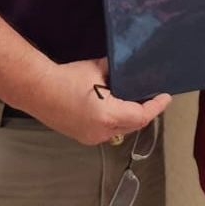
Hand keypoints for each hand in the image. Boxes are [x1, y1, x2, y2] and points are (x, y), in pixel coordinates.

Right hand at [32, 57, 170, 144]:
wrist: (38, 90)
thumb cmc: (68, 77)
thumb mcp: (97, 69)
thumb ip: (117, 70)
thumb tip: (128, 68)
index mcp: (109, 115)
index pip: (141, 115)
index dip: (156, 106)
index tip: (166, 97)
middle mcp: (103, 132)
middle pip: (133, 125)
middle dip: (144, 112)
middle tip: (152, 97)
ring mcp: (92, 138)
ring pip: (120, 130)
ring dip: (129, 118)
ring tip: (135, 101)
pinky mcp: (83, 137)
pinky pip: (107, 132)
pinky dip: (116, 122)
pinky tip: (115, 108)